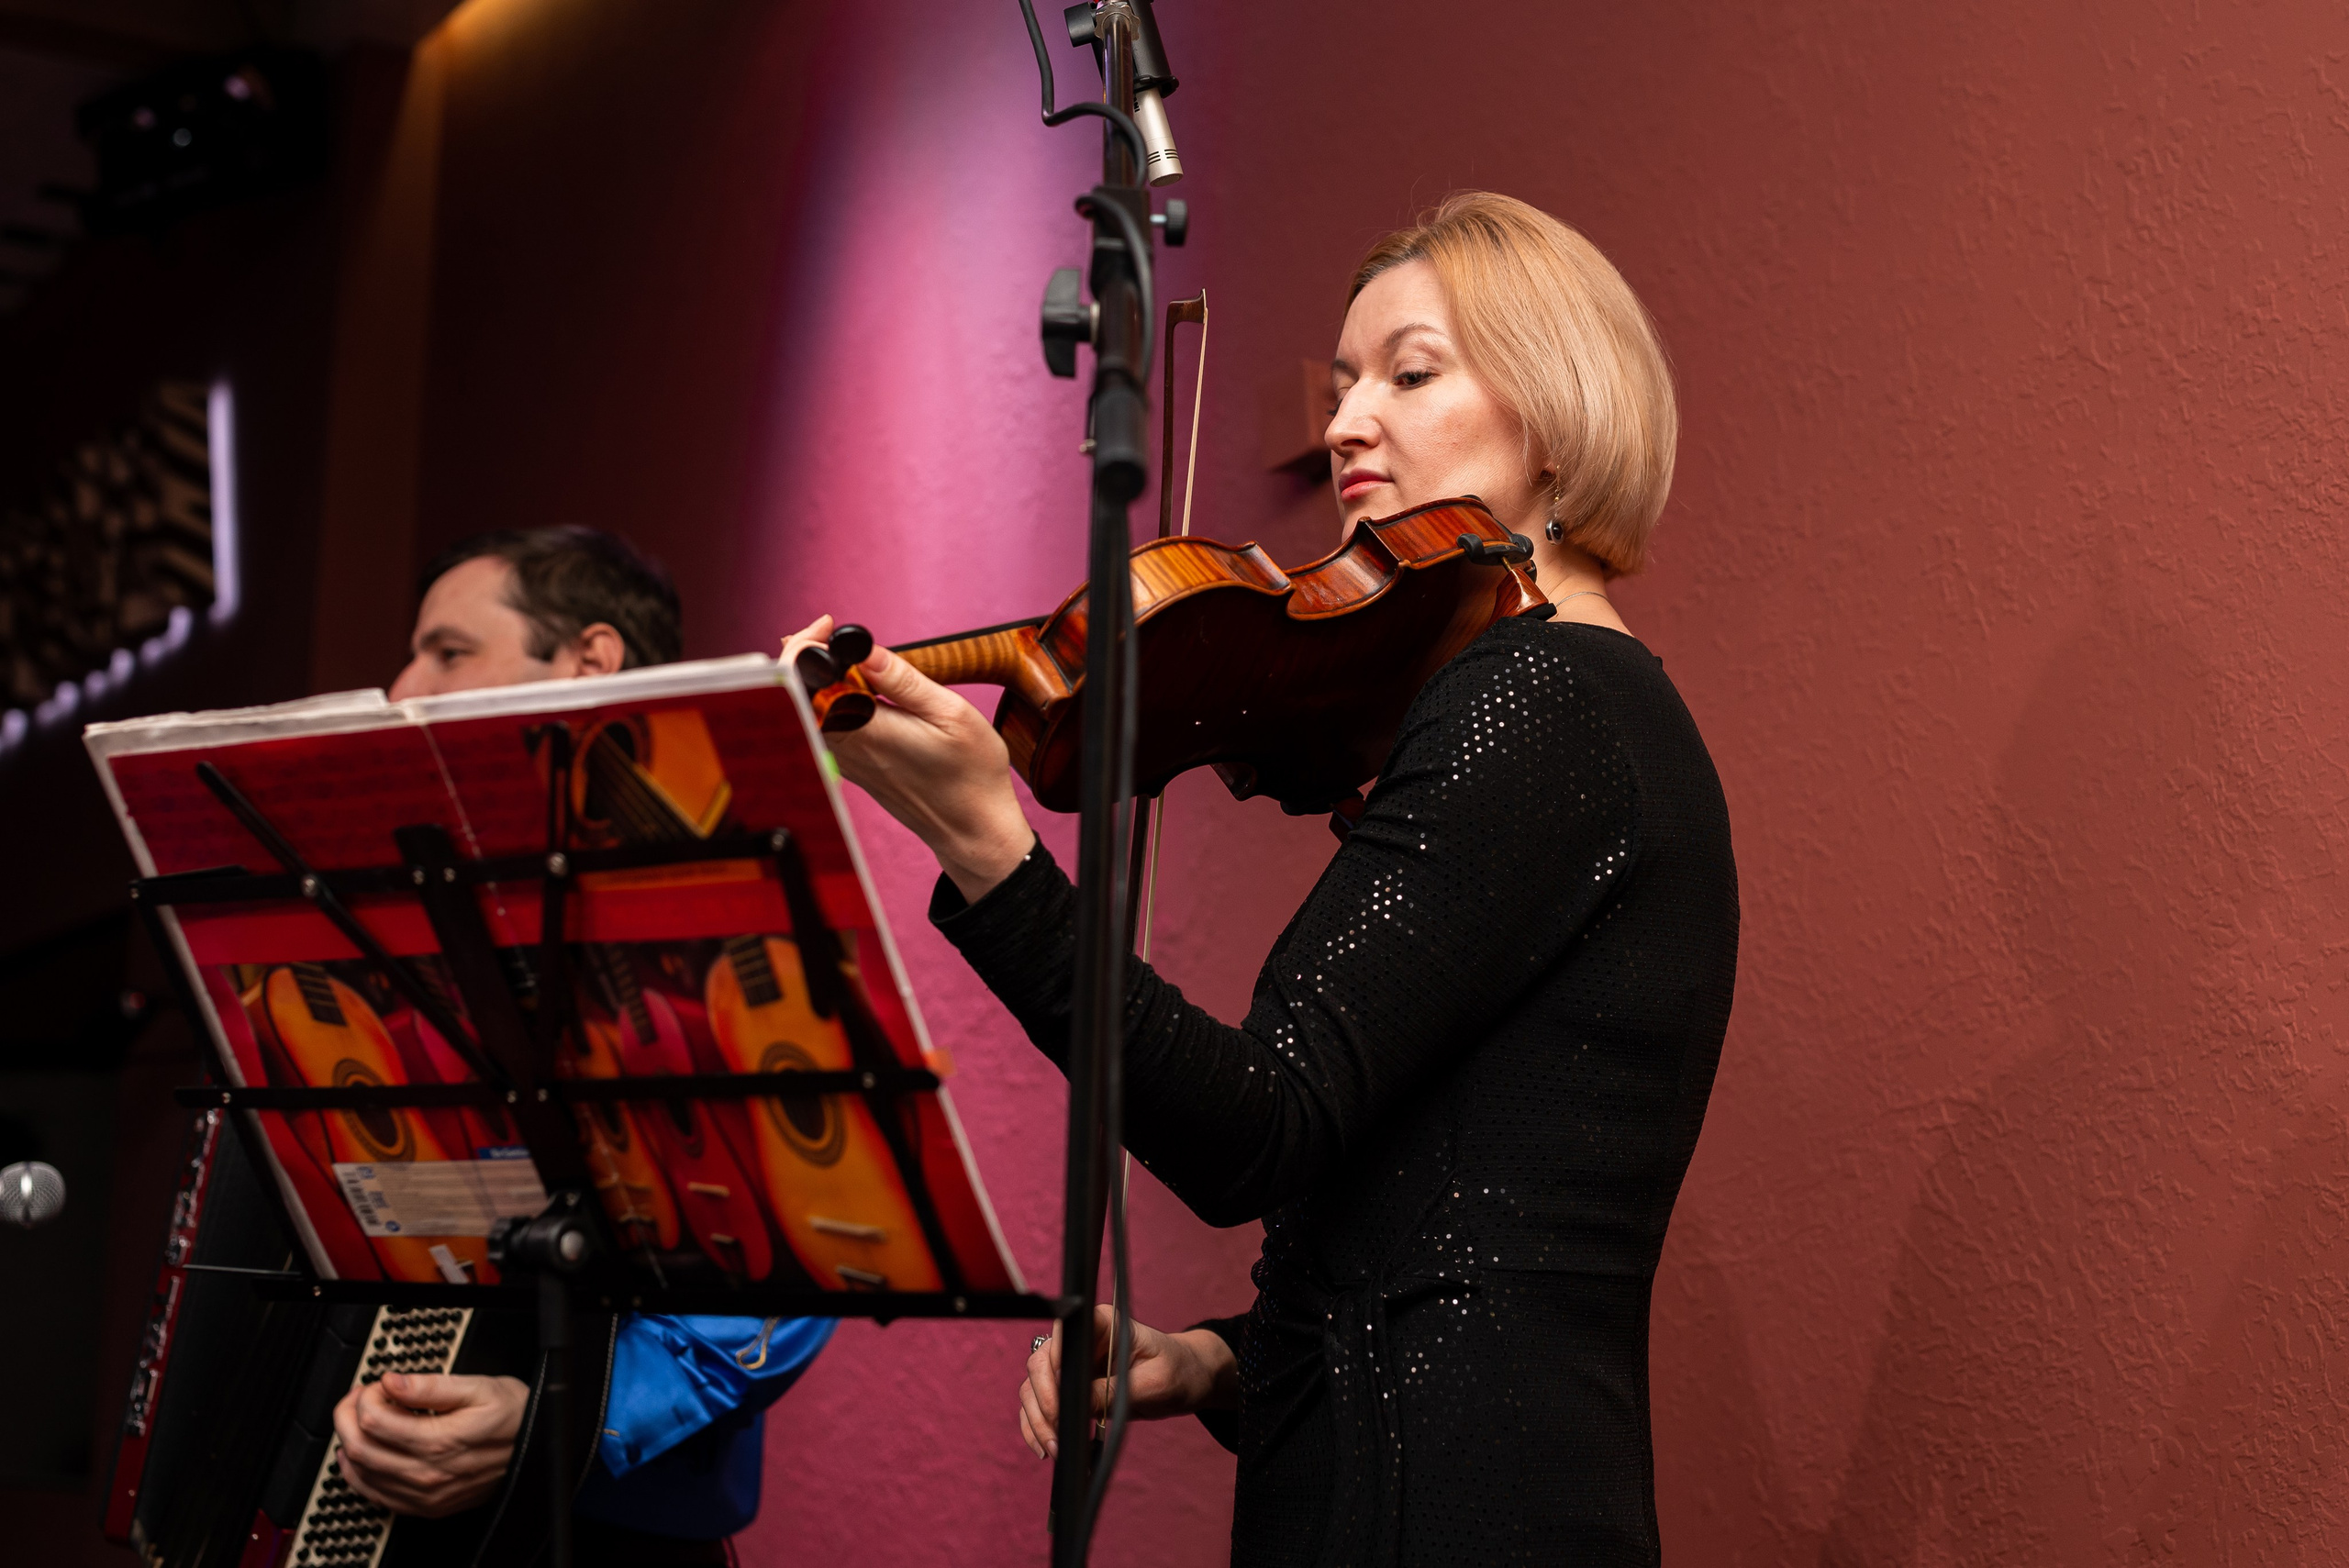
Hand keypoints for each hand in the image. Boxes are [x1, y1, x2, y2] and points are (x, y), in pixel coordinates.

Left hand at [332, 1371, 528, 1516]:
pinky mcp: (426, 1506)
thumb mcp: (480, 1387)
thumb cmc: (515, 1417)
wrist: (537, 1449)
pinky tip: (361, 1456)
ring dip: (350, 1442)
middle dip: (348, 1417)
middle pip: (360, 1447)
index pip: (373, 1420)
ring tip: (361, 1421)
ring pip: (362, 1473)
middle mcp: (427, 1473)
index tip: (378, 1385)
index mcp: (439, 1441)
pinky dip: (358, 1474)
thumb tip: (392, 1382)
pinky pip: (375, 1496)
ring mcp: (425, 1494)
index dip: (367, 1396)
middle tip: (359, 1398)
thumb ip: (431, 1386)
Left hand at [783, 615, 1034, 901]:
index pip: (806, 684)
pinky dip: (825, 700)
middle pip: (795, 695)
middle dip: (803, 654)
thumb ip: (902, 679)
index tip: (830, 626)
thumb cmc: (971, 773)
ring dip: (813, 676)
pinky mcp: (852, 767)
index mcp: (867, 730)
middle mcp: (847, 748)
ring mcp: (845, 761)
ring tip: (838, 653)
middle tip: (828, 632)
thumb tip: (862, 648)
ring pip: (805, 711)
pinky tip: (850, 687)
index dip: (804, 646)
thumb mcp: (950, 713)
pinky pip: (822, 727)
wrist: (972, 829)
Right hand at [1017, 1305, 1238, 1459]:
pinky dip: (1037, 1427)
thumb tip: (1074, 1405)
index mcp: (1103, 1324)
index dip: (1055, 1363)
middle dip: (1043, 1402)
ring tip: (1053, 1449)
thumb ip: (1113, 1391)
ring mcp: (1073, 1366)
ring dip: (1037, 1420)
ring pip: (1034, 1388)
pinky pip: (1041, 1406)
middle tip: (1056, 1434)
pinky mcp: (1071, 1390)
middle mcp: (1082, 1342)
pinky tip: (1045, 1448)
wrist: (1186, 1381)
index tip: (1060, 1398)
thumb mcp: (1153, 1383)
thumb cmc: (1177, 1371)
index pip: (1064, 1334)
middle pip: (1041, 1364)